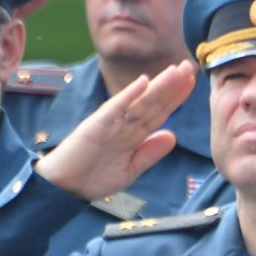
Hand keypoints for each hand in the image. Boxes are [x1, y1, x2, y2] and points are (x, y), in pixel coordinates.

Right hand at [36, 62, 194, 200]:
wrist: (64, 188)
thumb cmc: (94, 178)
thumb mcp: (131, 169)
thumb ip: (150, 153)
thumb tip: (173, 136)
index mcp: (134, 135)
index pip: (159, 112)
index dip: (176, 97)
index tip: (191, 82)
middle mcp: (125, 125)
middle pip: (153, 102)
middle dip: (172, 86)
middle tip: (188, 66)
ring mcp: (111, 123)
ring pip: (139, 102)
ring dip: (158, 86)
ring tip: (174, 71)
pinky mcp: (95, 126)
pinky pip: (114, 109)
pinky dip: (128, 95)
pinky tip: (142, 82)